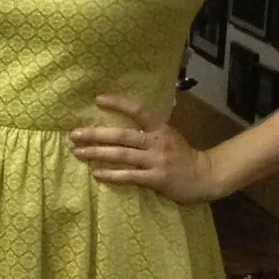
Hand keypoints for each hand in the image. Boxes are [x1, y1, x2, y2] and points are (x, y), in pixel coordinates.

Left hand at [69, 93, 219, 202]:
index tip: (98, 99)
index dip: (118, 103)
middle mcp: (157, 142)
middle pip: (122, 135)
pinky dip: (111, 175)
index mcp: (160, 128)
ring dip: (97, 153)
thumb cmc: (181, 155)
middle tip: (74, 134)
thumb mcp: (168, 135)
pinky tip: (96, 174)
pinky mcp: (156, 179)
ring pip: (122, 155)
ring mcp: (156, 160)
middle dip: (96, 134)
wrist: (205, 176)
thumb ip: (149, 129)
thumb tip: (121, 121)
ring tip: (78, 152)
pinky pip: (129, 176)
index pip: (138, 110)